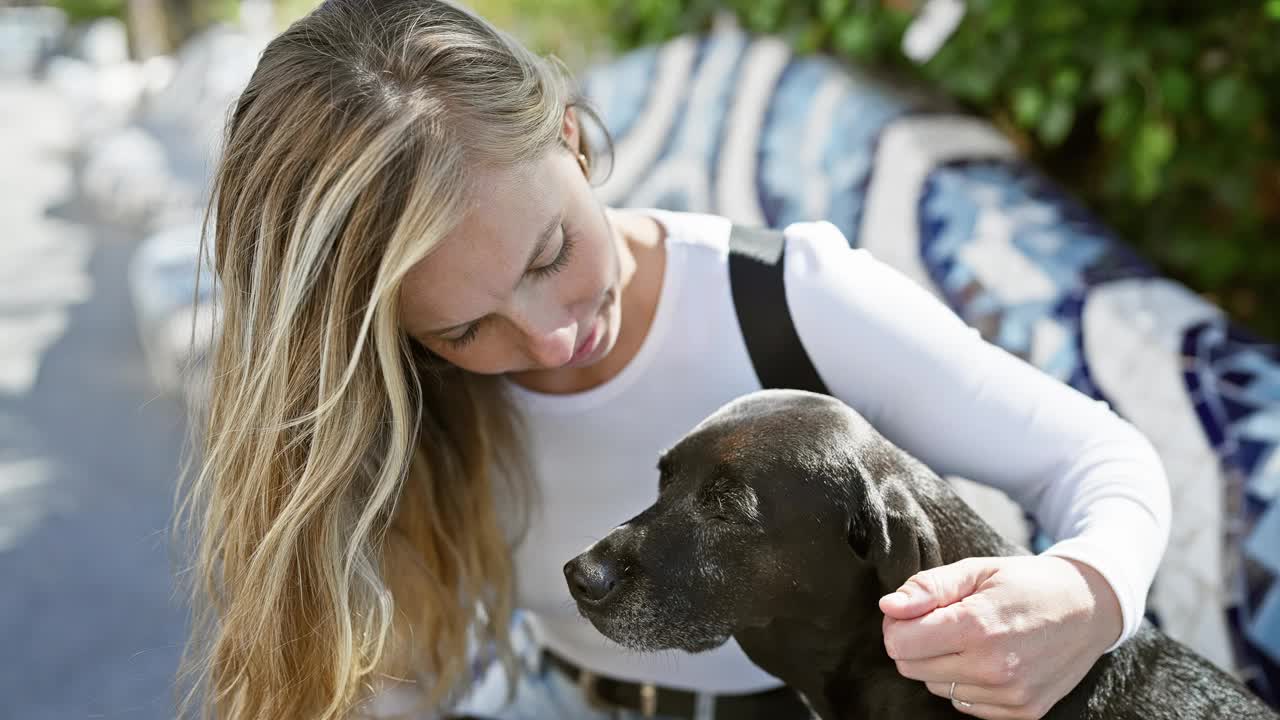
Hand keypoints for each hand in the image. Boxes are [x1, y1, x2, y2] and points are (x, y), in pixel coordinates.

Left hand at [878, 555, 1121, 719]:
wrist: (1090, 608)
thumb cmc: (1026, 583)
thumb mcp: (977, 570)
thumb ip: (928, 587)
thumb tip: (889, 607)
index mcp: (977, 626)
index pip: (899, 643)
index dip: (898, 624)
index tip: (914, 610)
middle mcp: (993, 667)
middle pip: (911, 669)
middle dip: (917, 643)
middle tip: (942, 620)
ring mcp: (1011, 694)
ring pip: (936, 688)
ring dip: (942, 664)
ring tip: (972, 638)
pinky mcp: (1023, 712)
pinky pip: (966, 704)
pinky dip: (967, 683)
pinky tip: (989, 658)